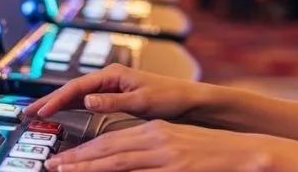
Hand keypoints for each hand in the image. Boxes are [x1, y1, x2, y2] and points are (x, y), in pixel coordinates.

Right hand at [24, 64, 209, 120]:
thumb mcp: (141, 100)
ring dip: (57, 103)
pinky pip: (86, 100)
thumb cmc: (170, 96)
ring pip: (77, 95)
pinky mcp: (115, 95)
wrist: (187, 99)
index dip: (57, 99)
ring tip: (37, 113)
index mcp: (114, 73)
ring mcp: (112, 86)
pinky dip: (70, 107)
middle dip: (49, 99)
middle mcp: (110, 77)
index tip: (42, 111)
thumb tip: (87, 100)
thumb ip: (113, 101)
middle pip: (72, 89)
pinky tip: (60, 114)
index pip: (77, 87)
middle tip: (27, 112)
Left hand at [45, 121, 273, 171]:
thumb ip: (150, 153)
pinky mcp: (176, 168)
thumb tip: (123, 162)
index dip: (85, 150)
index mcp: (155, 131)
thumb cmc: (210, 152)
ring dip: (89, 167)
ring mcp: (166, 155)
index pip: (112, 139)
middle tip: (53, 165)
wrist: (244, 152)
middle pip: (109, 148)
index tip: (64, 158)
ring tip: (65, 171)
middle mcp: (157, 138)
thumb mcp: (176, 146)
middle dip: (78, 158)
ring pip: (118, 160)